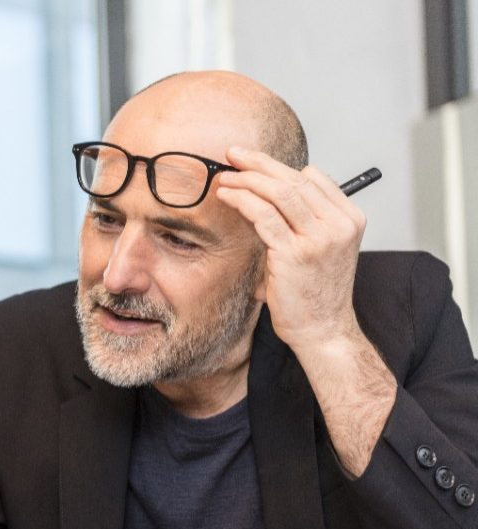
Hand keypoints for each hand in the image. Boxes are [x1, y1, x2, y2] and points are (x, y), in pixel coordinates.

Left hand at [215, 147, 365, 349]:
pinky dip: (242, 200)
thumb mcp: (324, 247)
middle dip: (259, 163)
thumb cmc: (316, 289)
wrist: (323, 329)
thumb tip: (276, 187)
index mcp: (349, 218)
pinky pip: (263, 215)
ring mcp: (319, 239)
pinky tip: (226, 196)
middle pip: (294, 179)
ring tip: (224, 176)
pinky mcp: (295, 254)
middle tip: (232, 154)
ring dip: (247, 179)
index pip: (312, 177)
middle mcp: (339, 224)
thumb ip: (309, 218)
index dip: (277, 165)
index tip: (251, 160)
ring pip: (278, 192)